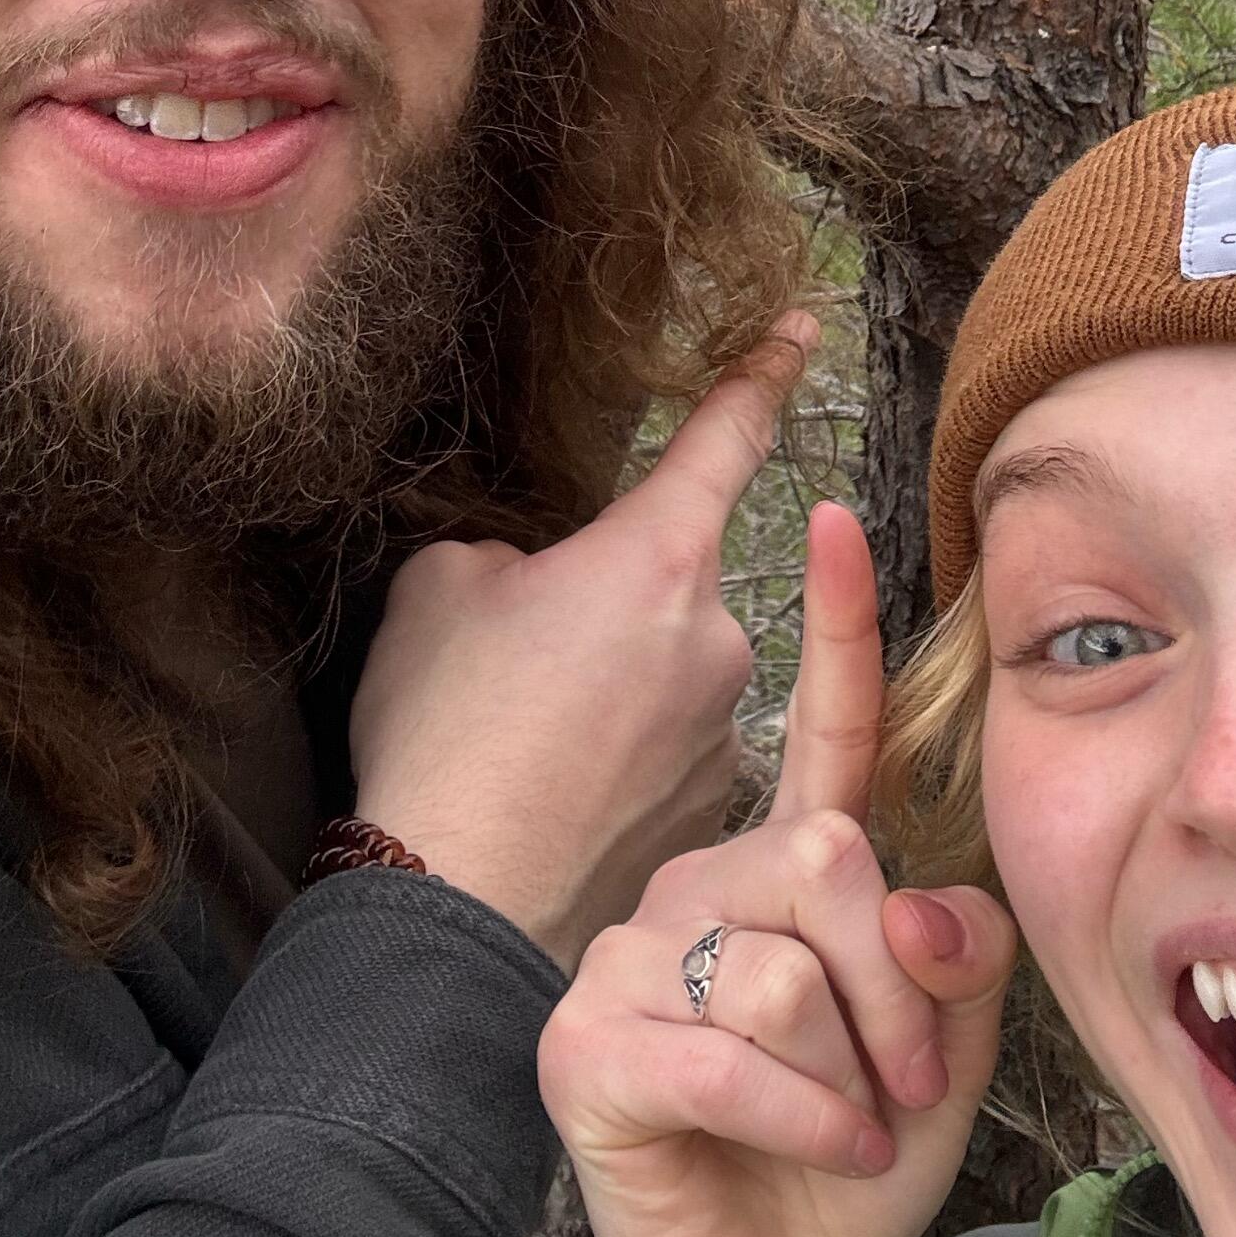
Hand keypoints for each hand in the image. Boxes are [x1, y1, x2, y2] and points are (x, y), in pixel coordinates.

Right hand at [348, 313, 817, 971]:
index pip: (727, 436)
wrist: (456, 908)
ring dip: (612, 686)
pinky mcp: (712, 807)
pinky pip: (667, 749)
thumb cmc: (444, 735)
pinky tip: (552, 794)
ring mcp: (721, 728)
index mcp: (654, 556)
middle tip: (519, 663)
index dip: (762, 371)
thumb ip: (502, 553)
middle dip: (608, 601)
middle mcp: (714, 633)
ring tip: (521, 744)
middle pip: (669, 578)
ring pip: (667, 669)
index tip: (799, 328)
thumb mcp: (437, 592)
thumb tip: (527, 576)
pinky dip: (619, 758)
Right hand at [538, 501, 1017, 1236]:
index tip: (838, 520)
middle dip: (896, 987)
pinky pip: (732, 1057)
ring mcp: (632, 952)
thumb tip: (910, 903)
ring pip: (785, 969)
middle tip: (904, 1077)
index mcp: (792, 862)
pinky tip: (823, 1153)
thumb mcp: (946, 1041)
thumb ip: (954, 946)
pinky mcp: (586, 1037)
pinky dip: (806, 1123)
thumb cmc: (857, 1155)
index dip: (838, 623)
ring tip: (846, 1123)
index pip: (823, 726)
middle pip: (827, 858)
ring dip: (850, 1076)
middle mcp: (702, 882)